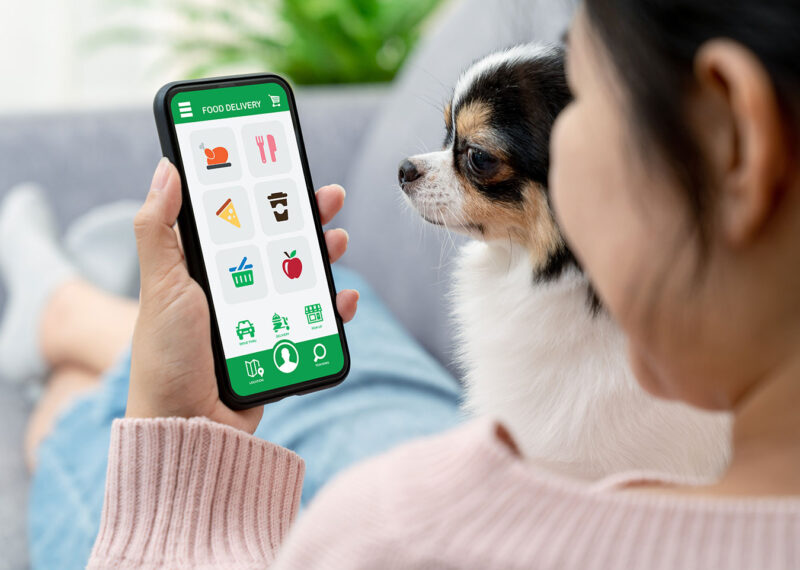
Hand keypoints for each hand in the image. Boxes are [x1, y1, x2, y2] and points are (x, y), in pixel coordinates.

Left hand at [126, 158, 358, 432]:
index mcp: (204, 268)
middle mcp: (234, 288)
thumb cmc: (166, 357)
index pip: (236, 218)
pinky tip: (344, 297)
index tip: (281, 166)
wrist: (189, 427)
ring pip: (300, 276)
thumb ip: (159, 228)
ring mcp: (260, 317)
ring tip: (338, 240)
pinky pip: (315, 320)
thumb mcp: (160, 285)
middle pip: (276, 241)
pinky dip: (334, 307)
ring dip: (324, 255)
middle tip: (328, 196)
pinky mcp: (281, 345)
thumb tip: (166, 168)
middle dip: (304, 216)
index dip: (259, 191)